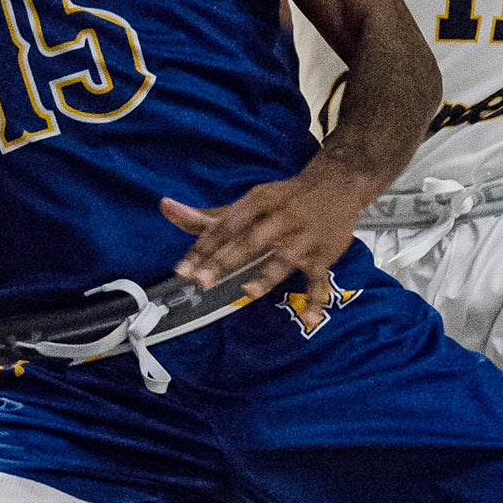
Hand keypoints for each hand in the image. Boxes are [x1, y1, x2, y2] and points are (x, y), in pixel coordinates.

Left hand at [162, 163, 369, 298]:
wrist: (338, 183)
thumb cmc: (283, 199)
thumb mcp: (248, 202)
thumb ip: (207, 215)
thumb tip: (164, 206)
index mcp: (257, 202)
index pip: (225, 226)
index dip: (202, 248)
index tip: (182, 271)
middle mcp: (280, 217)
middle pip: (249, 241)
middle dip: (225, 261)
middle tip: (202, 283)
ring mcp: (304, 237)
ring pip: (284, 258)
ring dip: (267, 275)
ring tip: (248, 292)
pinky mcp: (324, 254)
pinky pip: (320, 279)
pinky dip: (317, 299)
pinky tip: (309, 319)